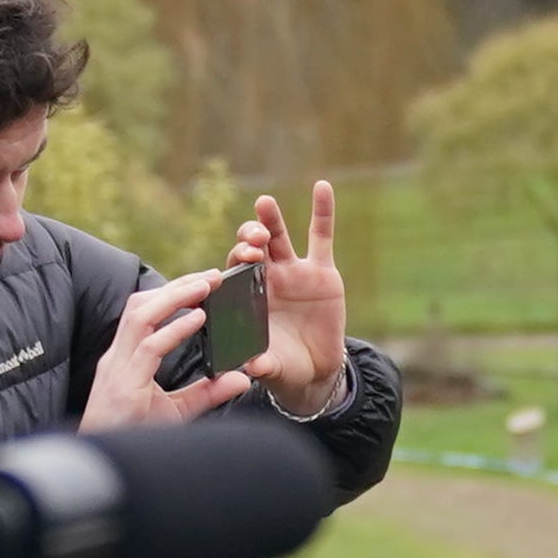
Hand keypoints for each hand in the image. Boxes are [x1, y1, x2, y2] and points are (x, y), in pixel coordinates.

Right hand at [79, 265, 261, 432]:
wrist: (110, 465)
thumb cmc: (135, 437)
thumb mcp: (176, 411)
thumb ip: (206, 393)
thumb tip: (241, 378)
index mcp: (125, 358)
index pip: (143, 312)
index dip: (169, 293)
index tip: (201, 283)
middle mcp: (118, 357)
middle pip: (141, 305)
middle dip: (176, 286)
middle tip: (212, 275)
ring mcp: (119, 369)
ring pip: (141, 316)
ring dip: (174, 297)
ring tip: (205, 286)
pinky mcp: (125, 387)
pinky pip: (150, 348)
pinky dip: (175, 330)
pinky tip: (199, 319)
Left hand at [233, 179, 350, 414]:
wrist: (315, 370)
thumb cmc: (284, 367)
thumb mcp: (272, 368)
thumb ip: (262, 365)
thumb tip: (251, 367)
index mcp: (247, 298)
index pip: (234, 271)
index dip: (235, 262)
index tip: (242, 260)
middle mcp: (267, 279)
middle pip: (252, 249)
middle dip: (249, 240)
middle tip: (253, 240)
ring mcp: (294, 272)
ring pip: (279, 238)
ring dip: (270, 220)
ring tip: (263, 204)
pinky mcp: (322, 271)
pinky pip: (321, 236)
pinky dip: (323, 211)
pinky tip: (322, 187)